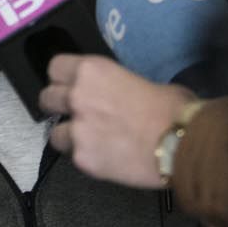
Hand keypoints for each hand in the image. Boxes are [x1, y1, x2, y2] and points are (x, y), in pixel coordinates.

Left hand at [39, 54, 192, 188]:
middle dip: (58, 107)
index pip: (55, 67)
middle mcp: (77, 97)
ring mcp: (77, 130)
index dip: (62, 78)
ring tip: (89, 142)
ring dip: (68, 136)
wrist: (181, 143)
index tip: (71, 86)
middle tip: (76, 114)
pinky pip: (74, 158)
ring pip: (54, 134)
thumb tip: (124, 95)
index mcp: (92, 71)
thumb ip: (120, 86)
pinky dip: (87, 158)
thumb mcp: (144, 81)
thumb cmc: (172, 108)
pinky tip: (105, 158)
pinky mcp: (83, 159)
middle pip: (46, 99)